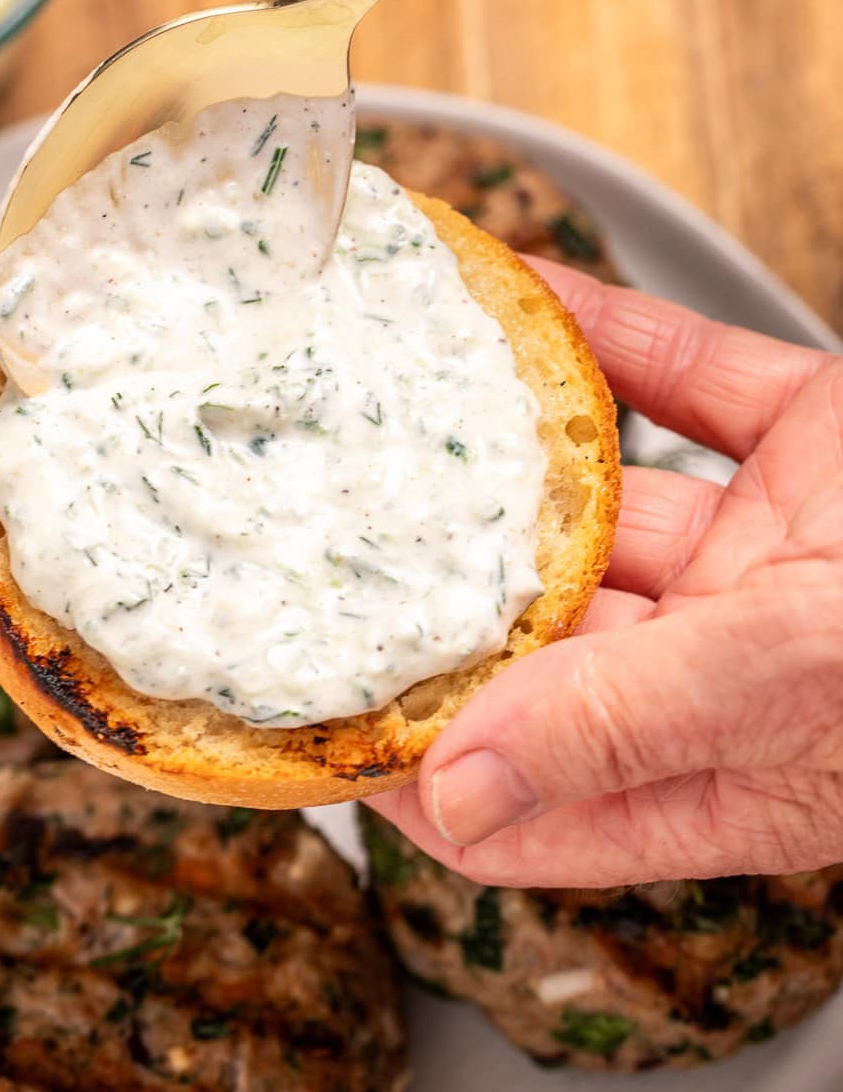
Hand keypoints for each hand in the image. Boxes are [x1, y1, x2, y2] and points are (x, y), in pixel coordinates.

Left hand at [367, 266, 842, 886]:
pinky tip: (509, 290)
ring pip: (605, 499)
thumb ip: (633, 723)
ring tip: (375, 397)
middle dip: (435, 593)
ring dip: (502, 445)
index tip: (305, 717)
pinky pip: (681, 377)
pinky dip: (602, 333)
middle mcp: (740, 667)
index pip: (537, 801)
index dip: (417, 770)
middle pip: (547, 640)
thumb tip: (452, 790)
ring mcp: (778, 546)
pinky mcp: (819, 436)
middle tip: (301, 538)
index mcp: (741, 771)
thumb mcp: (806, 673)